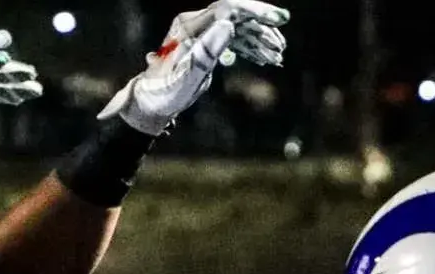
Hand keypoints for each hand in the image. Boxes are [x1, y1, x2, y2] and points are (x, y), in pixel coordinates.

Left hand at [99, 2, 289, 134]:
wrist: (151, 103)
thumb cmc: (166, 91)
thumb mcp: (188, 74)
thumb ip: (208, 50)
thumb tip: (229, 25)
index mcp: (190, 25)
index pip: (228, 8)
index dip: (255, 12)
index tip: (278, 18)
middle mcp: (195, 24)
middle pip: (236, 15)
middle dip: (262, 25)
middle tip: (282, 39)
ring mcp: (201, 34)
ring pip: (237, 28)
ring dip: (259, 39)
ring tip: (278, 55)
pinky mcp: (205, 45)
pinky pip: (233, 39)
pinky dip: (250, 47)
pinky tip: (266, 58)